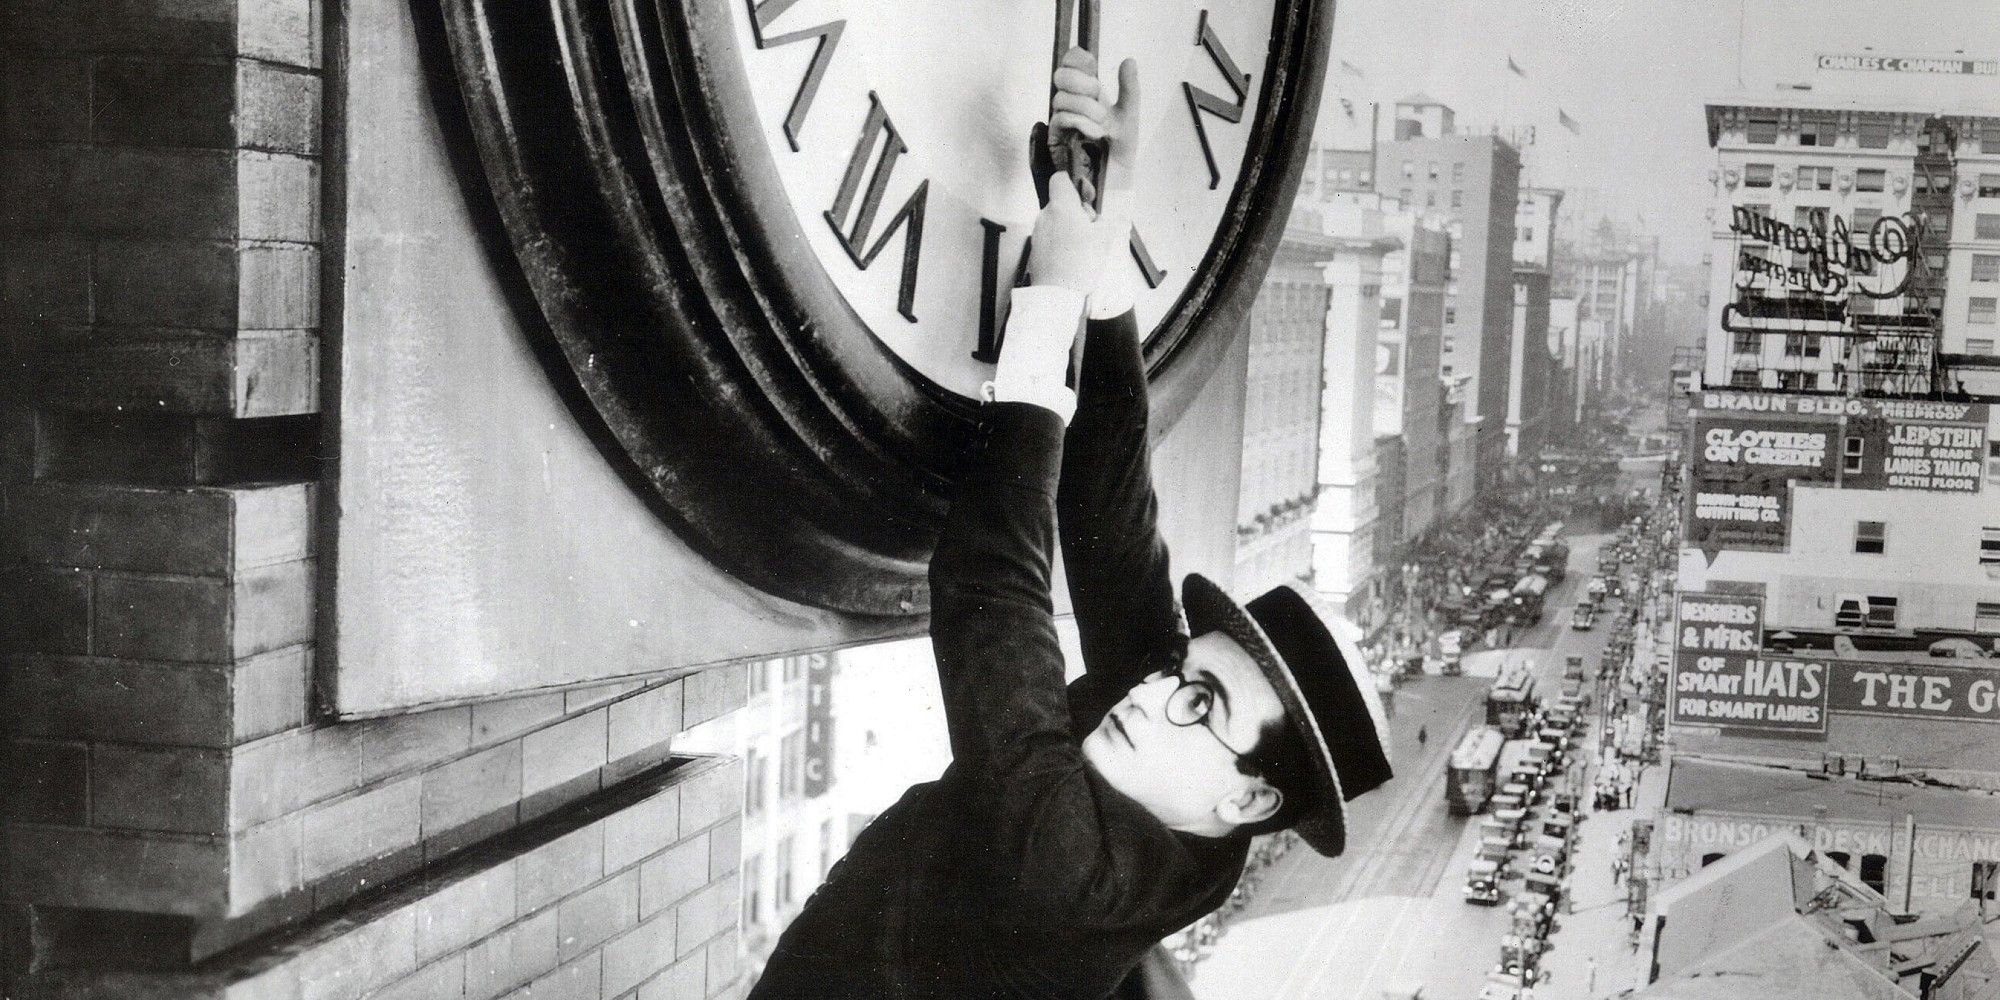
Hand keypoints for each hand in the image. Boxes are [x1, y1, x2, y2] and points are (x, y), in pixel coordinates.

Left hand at [1029, 177, 1117, 296]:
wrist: (1058, 294)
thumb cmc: (1081, 263)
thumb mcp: (1104, 238)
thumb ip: (1104, 221)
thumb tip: (1100, 220)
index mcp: (1061, 206)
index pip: (1060, 179)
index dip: (1074, 184)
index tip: (1086, 197)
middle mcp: (1045, 216)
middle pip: (1061, 204)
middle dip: (1077, 213)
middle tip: (1091, 229)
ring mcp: (1038, 233)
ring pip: (1057, 222)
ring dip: (1070, 229)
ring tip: (1083, 248)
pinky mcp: (1035, 249)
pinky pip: (1051, 239)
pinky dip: (1061, 244)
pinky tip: (1072, 259)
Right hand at [1049, 49, 1141, 201]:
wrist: (1116, 176)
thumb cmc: (1121, 147)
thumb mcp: (1130, 114)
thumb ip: (1129, 88)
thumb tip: (1129, 60)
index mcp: (1089, 89)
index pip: (1071, 61)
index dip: (1077, 59)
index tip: (1092, 67)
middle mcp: (1072, 100)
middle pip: (1060, 75)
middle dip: (1082, 84)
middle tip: (1099, 98)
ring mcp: (1061, 117)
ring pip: (1061, 97)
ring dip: (1086, 108)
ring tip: (1102, 125)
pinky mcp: (1055, 135)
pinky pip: (1061, 118)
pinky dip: (1080, 122)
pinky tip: (1093, 133)